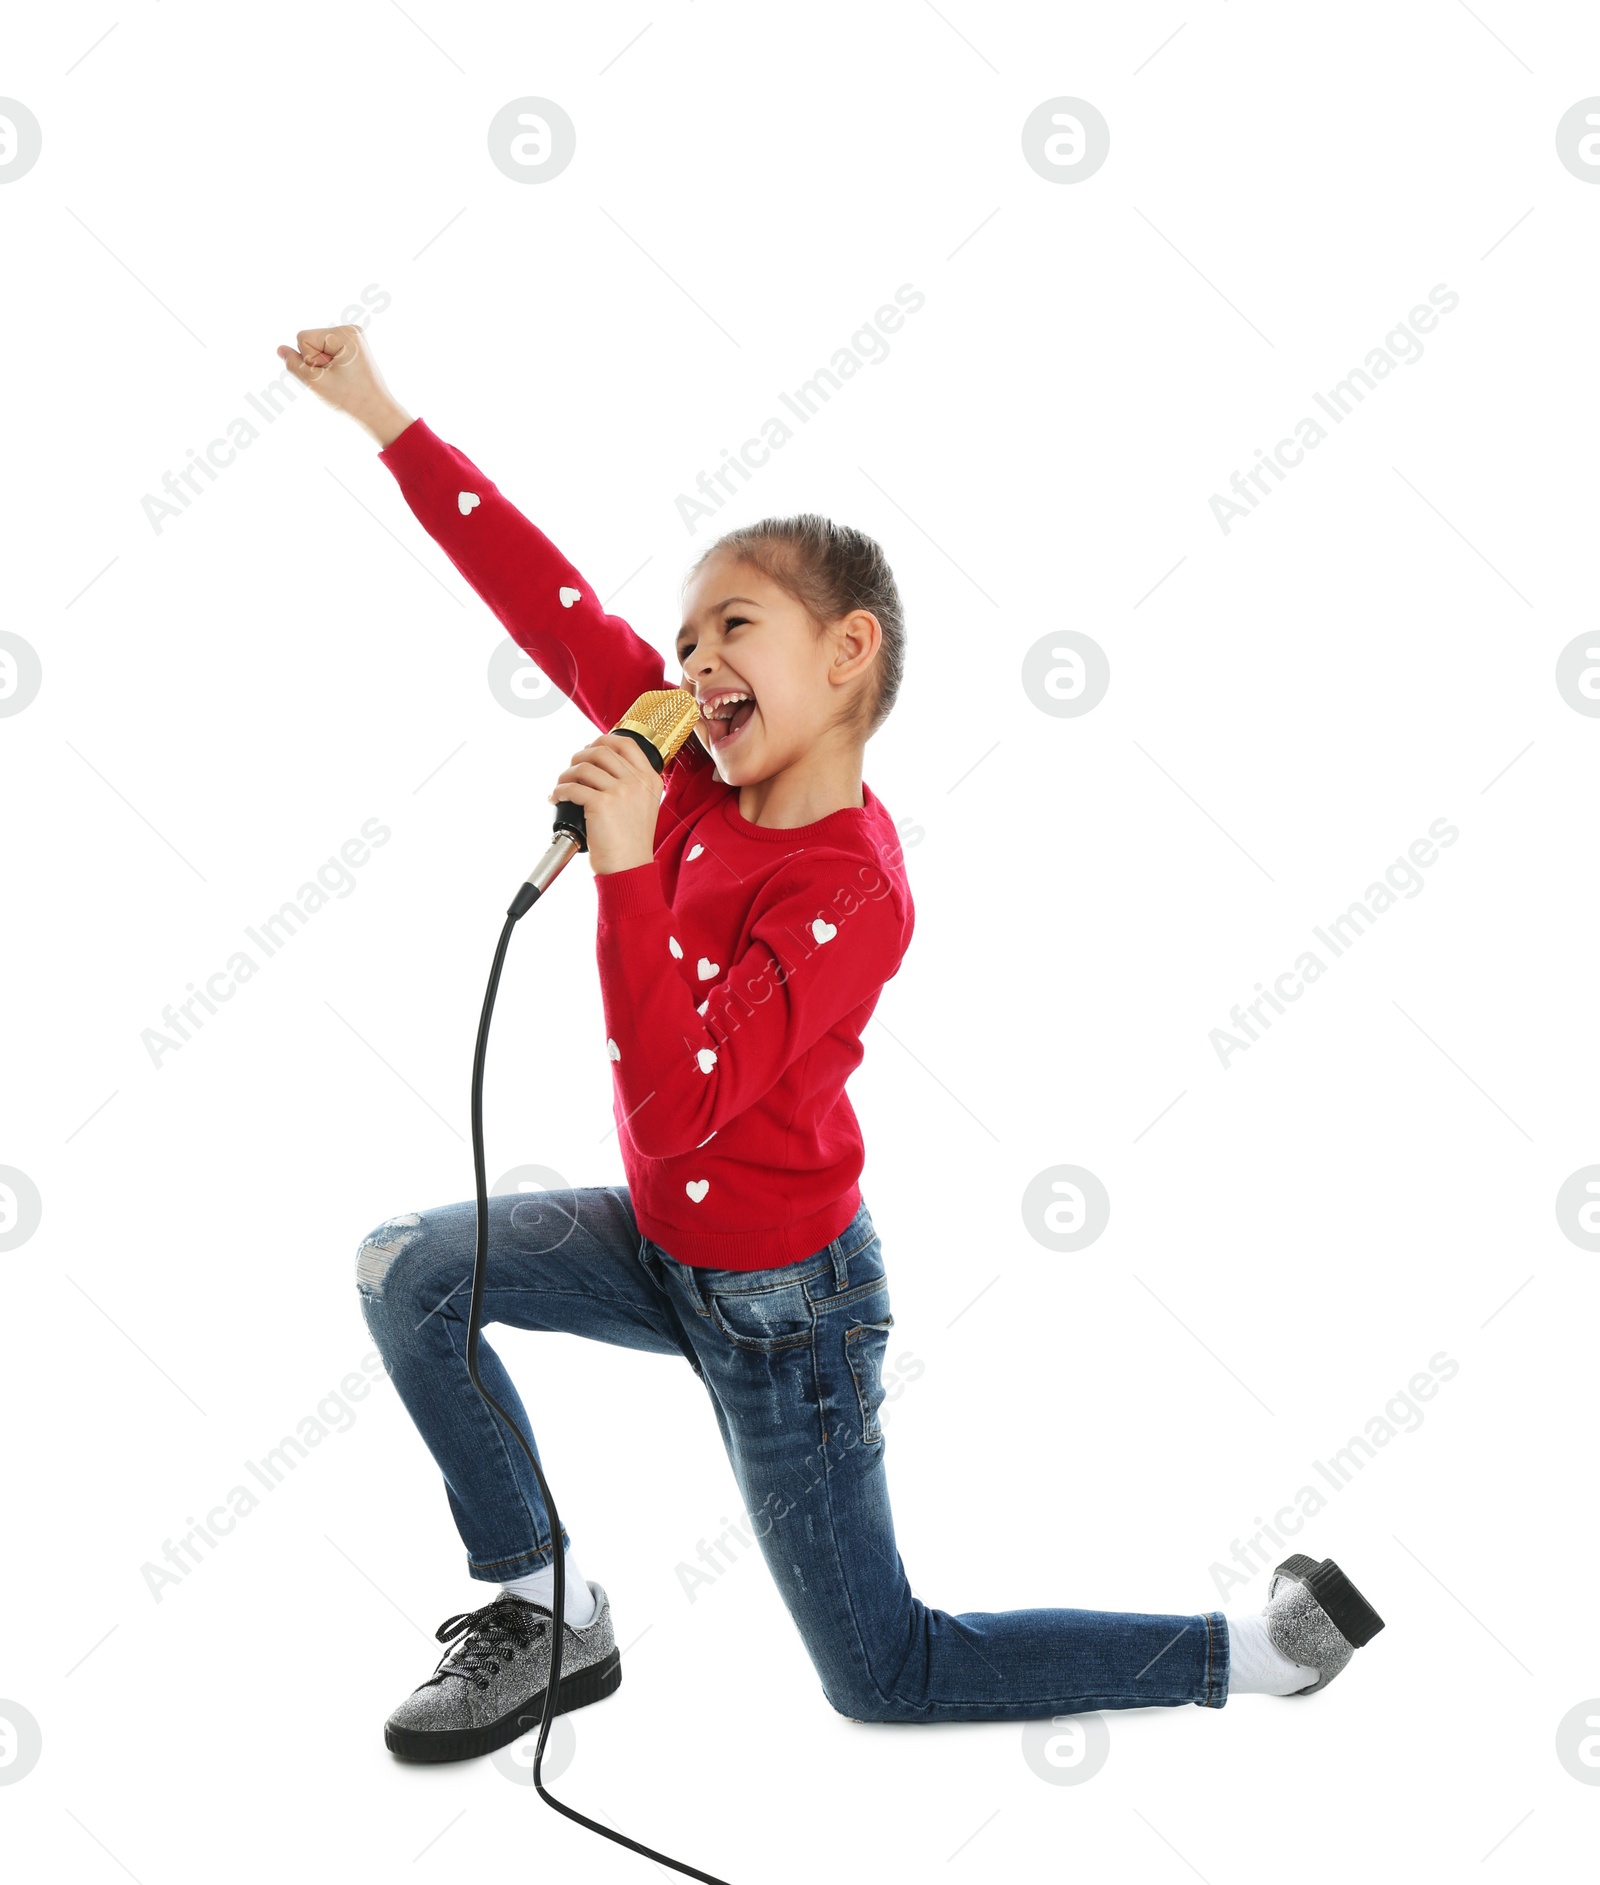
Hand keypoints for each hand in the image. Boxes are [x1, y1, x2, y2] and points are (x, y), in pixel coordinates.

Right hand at [275, 325, 412, 445]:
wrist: (378, 412)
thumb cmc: (351, 399)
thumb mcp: (316, 382)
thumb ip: (294, 364)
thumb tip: (280, 349)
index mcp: (344, 333)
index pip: (303, 337)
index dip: (309, 360)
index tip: (329, 374)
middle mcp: (350, 329)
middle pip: (310, 340)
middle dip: (316, 361)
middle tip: (337, 379)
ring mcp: (354, 337)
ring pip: (317, 346)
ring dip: (322, 365)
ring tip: (341, 379)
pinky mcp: (354, 347)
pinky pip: (327, 351)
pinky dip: (330, 365)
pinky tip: (343, 376)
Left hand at [548, 734, 663, 874]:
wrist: (630, 868)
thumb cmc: (632, 844)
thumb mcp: (644, 807)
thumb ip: (631, 785)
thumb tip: (600, 767)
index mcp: (650, 780)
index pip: (626, 744)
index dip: (604, 739)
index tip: (590, 747)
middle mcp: (637, 782)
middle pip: (601, 751)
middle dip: (579, 757)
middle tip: (571, 769)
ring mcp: (620, 791)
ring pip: (583, 767)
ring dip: (566, 775)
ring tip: (561, 786)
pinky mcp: (601, 804)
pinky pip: (572, 787)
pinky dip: (559, 791)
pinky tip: (557, 798)